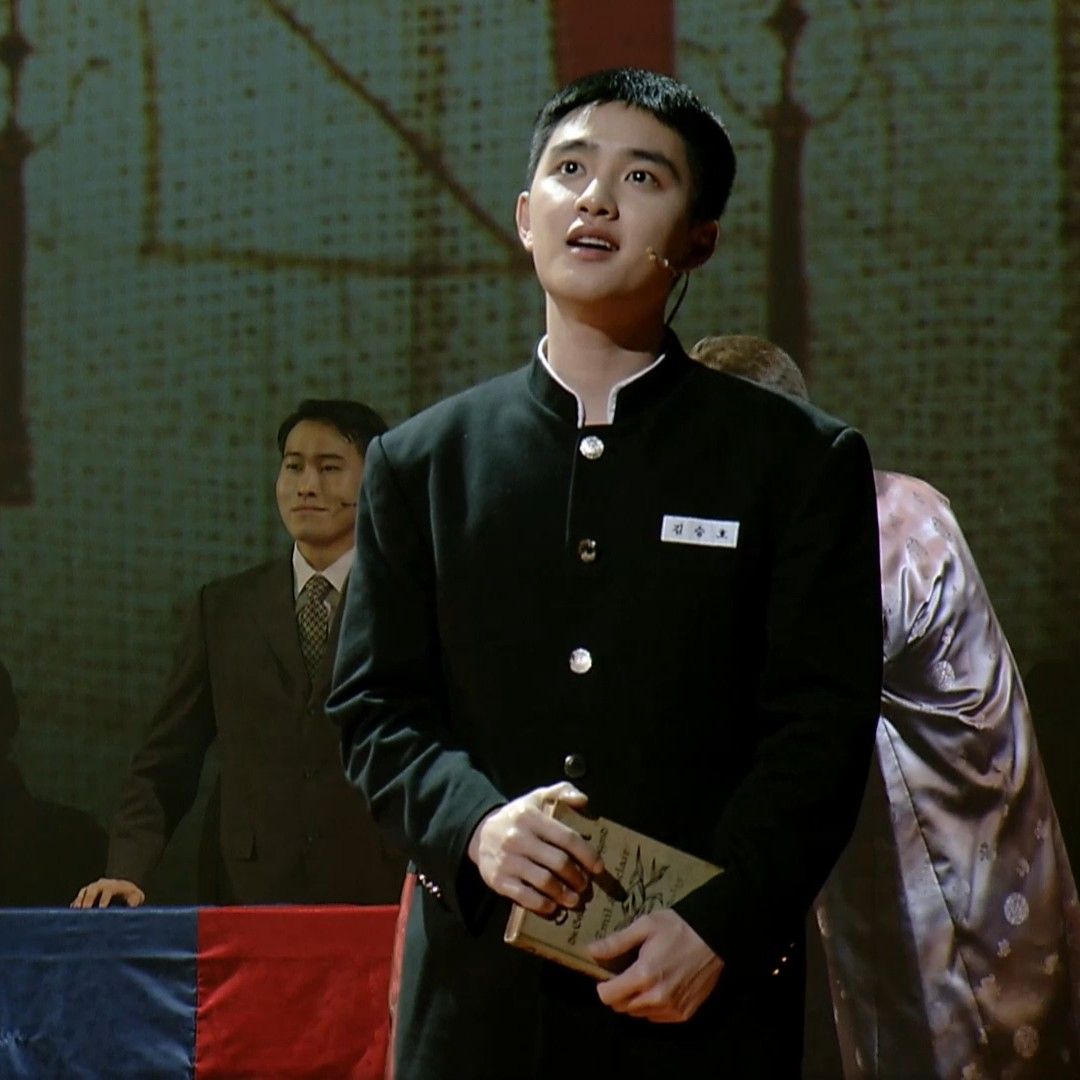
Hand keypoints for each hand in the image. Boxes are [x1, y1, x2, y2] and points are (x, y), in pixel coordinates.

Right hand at [71, 878, 145, 908]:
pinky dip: (75, 906)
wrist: (123, 890)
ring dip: (79, 902)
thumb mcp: (135, 898)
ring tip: (75, 913)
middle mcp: (101, 885)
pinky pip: (78, 899)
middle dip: (88, 900)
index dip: (104, 899)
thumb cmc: (130, 896)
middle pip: (93, 890)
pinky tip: (72, 916)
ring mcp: (92, 889)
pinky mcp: (85, 895)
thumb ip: (134, 903)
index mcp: (114, 885)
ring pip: (83, 893)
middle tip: (85, 911)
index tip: (101, 908)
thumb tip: (132, 909)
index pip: (108, 891)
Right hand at [467, 781, 603, 914]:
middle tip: (585, 885)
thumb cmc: (519, 817)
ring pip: (543, 881)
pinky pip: (524, 897)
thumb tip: (583, 801)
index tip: (599, 867)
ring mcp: (507, 860)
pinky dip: (542, 904)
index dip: (587, 854)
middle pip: (558, 862)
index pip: (566, 837)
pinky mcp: (498, 880)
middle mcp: (518, 838)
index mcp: (531, 817)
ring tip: (575, 900)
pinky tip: (553, 907)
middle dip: (577, 877)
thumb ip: (562, 792)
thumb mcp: (537, 797)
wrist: (480, 834)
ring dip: (564, 894)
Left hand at [590, 908, 722, 1022]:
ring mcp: (671, 1009)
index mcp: (643, 975)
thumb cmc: (678, 927)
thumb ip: (617, 942)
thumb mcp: (645, 926)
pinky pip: (657, 1018)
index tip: (608, 975)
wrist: (715, 938)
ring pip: (639, 1014)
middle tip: (626, 975)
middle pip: (621, 1007)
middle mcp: (656, 998)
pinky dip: (652, 1006)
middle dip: (618, 993)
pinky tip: (660, 987)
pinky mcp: (684, 1015)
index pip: (608, 996)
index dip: (603, 986)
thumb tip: (591, 951)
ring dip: (635, 1000)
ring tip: (644, 980)